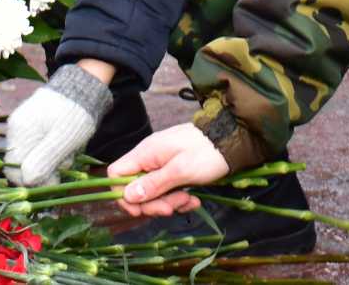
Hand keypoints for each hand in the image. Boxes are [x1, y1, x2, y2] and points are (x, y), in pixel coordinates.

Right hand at [2, 62, 115, 187]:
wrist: (83, 87)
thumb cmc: (75, 114)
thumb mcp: (62, 140)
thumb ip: (43, 161)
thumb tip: (28, 181)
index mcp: (19, 132)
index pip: (14, 172)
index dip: (33, 181)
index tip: (55, 179)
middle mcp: (15, 129)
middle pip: (22, 166)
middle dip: (43, 171)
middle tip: (63, 165)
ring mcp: (23, 126)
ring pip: (31, 158)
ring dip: (50, 162)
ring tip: (67, 152)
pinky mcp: (32, 126)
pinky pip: (37, 148)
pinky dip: (51, 152)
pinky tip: (64, 146)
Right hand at [111, 123, 228, 217]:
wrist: (232, 141)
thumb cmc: (207, 152)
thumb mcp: (180, 171)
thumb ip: (153, 184)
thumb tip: (127, 196)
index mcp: (145, 153)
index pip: (117, 174)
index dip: (124, 195)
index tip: (143, 208)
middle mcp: (149, 158)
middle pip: (135, 189)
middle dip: (154, 203)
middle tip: (174, 207)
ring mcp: (161, 164)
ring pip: (153, 193)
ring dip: (170, 202)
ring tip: (190, 200)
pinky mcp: (174, 171)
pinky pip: (167, 191)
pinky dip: (179, 199)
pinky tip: (194, 199)